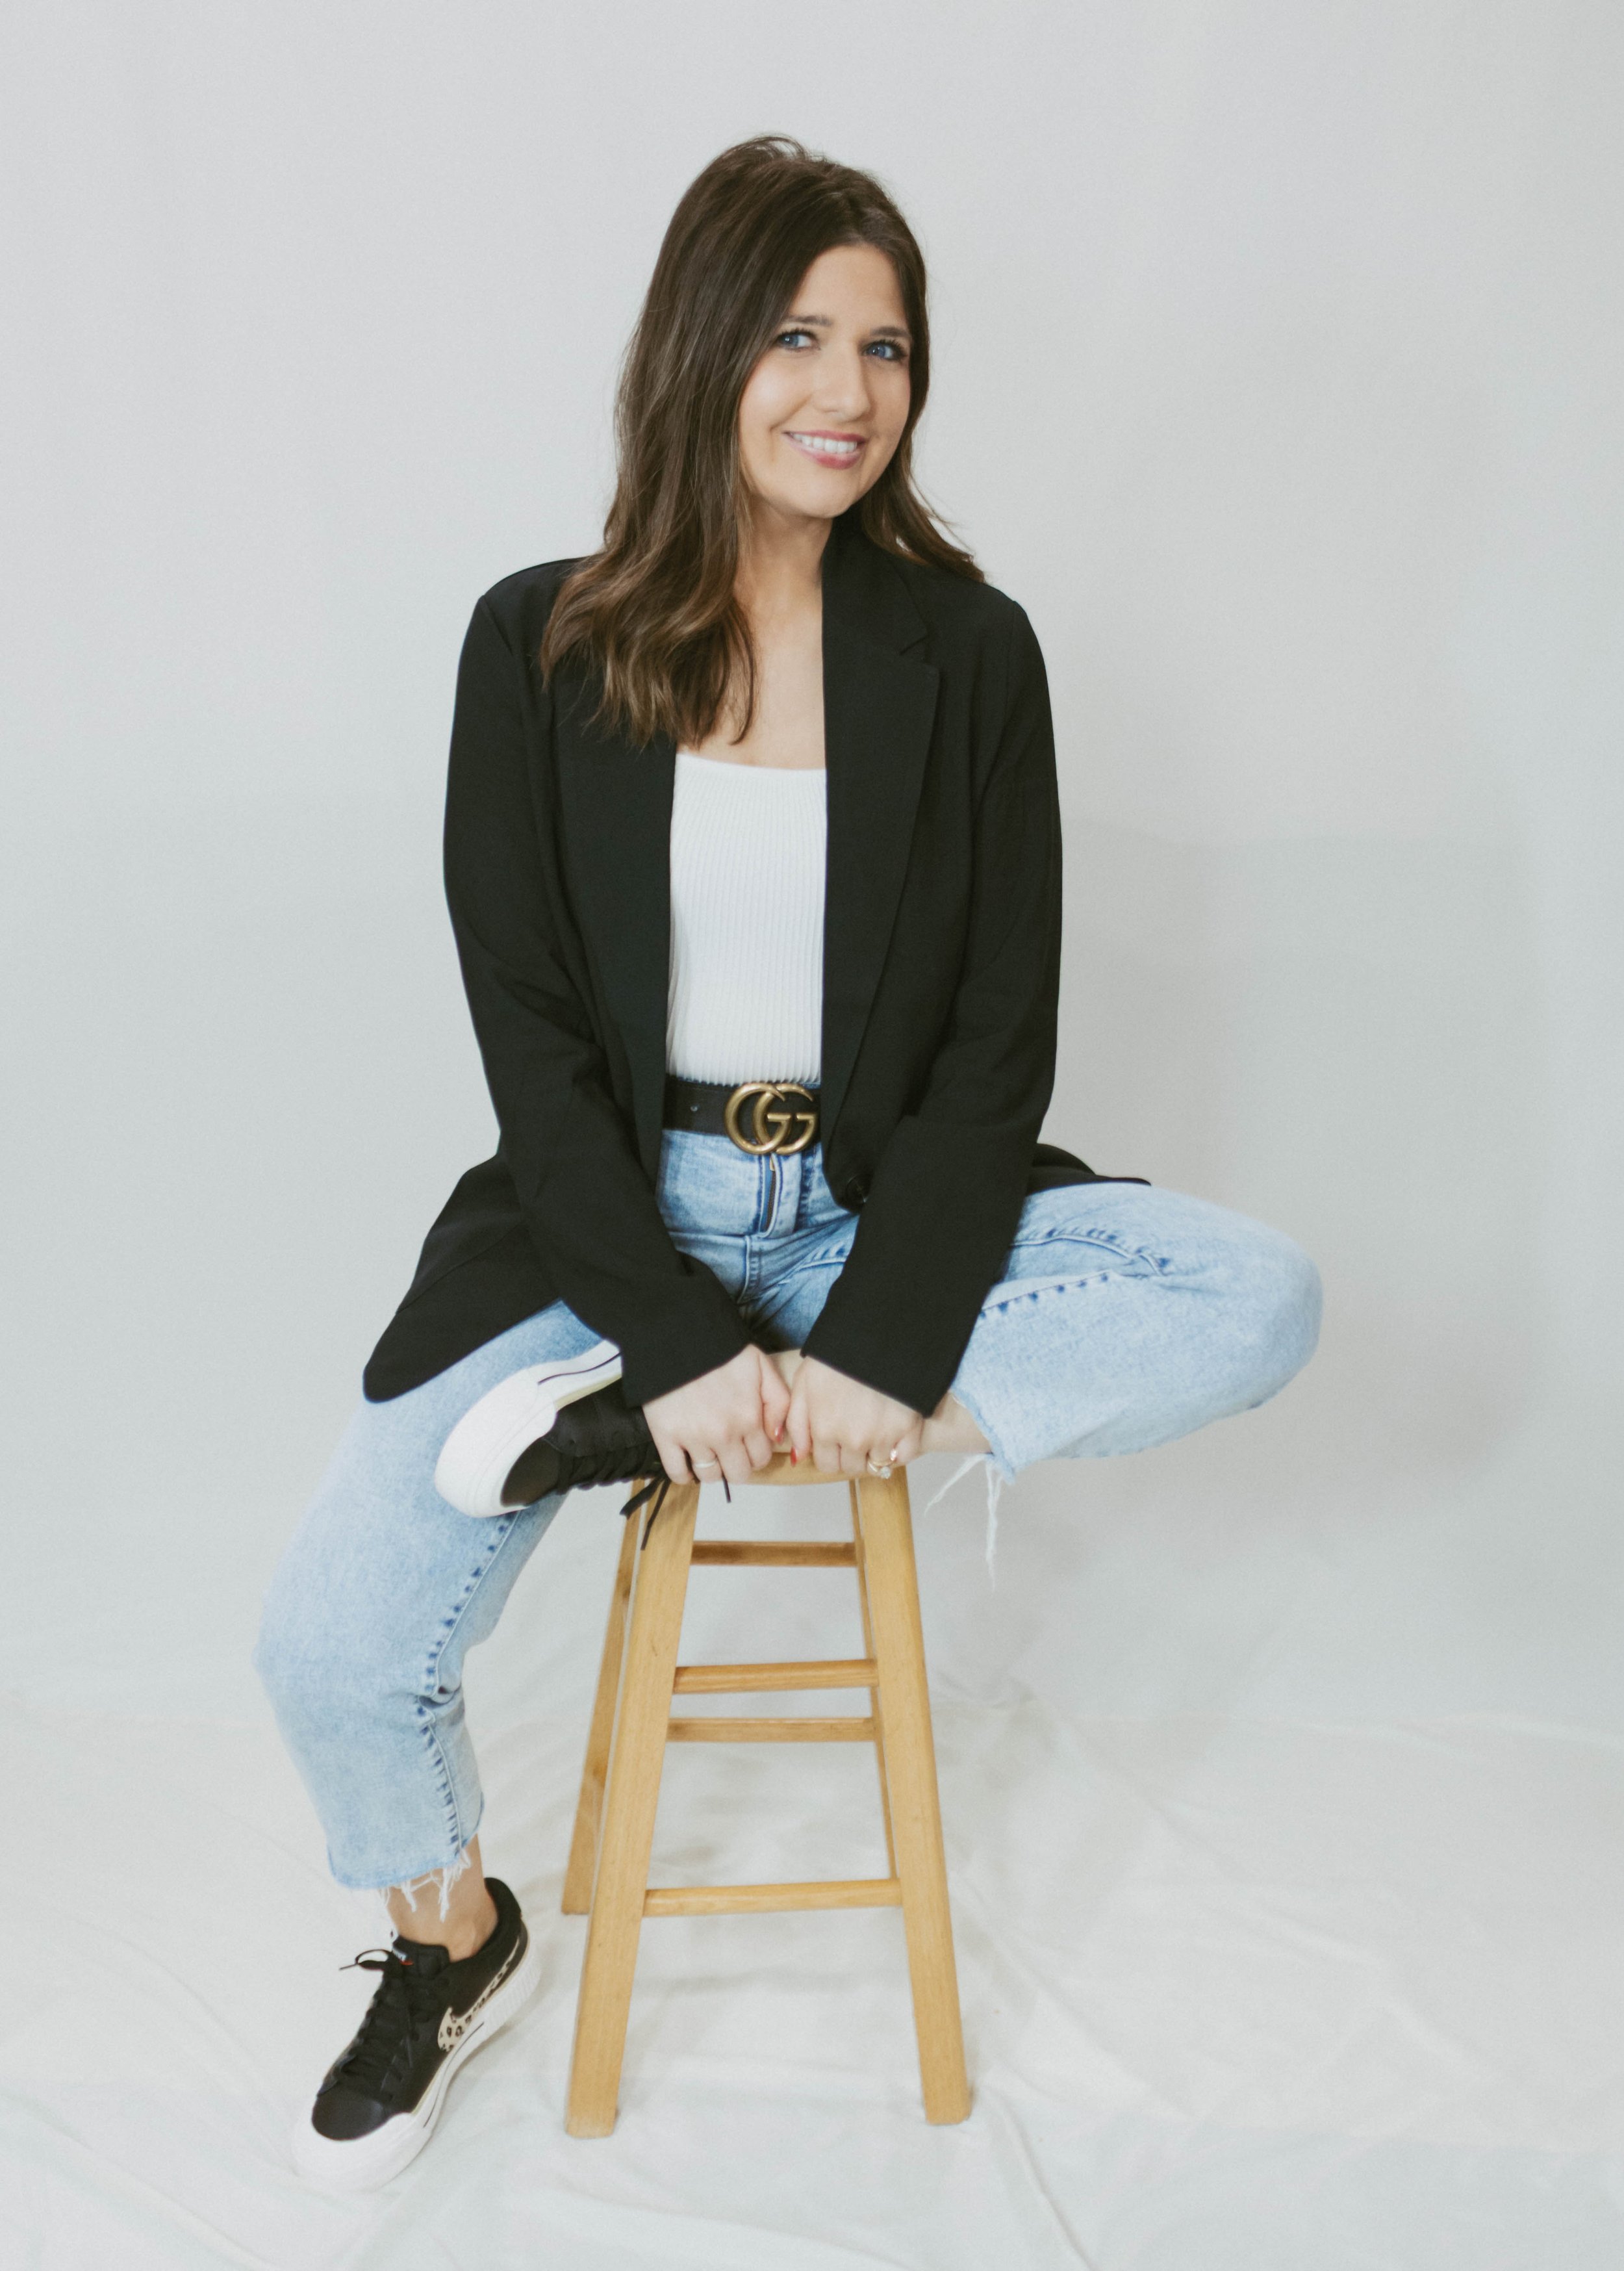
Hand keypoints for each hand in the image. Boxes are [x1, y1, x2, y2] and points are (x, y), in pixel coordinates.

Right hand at [643, 1345, 789, 1486]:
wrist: (677, 1334)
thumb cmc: (719, 1348)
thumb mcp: (761, 1366)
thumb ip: (779, 1402)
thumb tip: (777, 1437)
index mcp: (749, 1417)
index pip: (761, 1458)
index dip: (756, 1453)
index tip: (748, 1443)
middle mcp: (724, 1434)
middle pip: (738, 1473)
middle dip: (738, 1464)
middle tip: (731, 1450)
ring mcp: (693, 1438)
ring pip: (710, 1476)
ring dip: (714, 1469)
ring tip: (710, 1453)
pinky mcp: (666, 1436)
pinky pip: (677, 1473)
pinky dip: (685, 1474)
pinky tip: (689, 1461)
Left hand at [785, 1356, 923, 1476]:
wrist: (874, 1334)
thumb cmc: (837, 1355)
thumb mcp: (804, 1383)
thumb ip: (797, 1422)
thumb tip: (799, 1456)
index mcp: (825, 1430)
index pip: (827, 1465)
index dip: (830, 1452)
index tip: (836, 1439)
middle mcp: (854, 1440)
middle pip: (852, 1466)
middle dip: (851, 1452)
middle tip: (855, 1427)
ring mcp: (883, 1436)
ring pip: (878, 1463)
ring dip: (875, 1449)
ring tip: (874, 1423)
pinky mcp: (909, 1428)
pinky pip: (905, 1455)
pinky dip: (900, 1448)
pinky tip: (893, 1428)